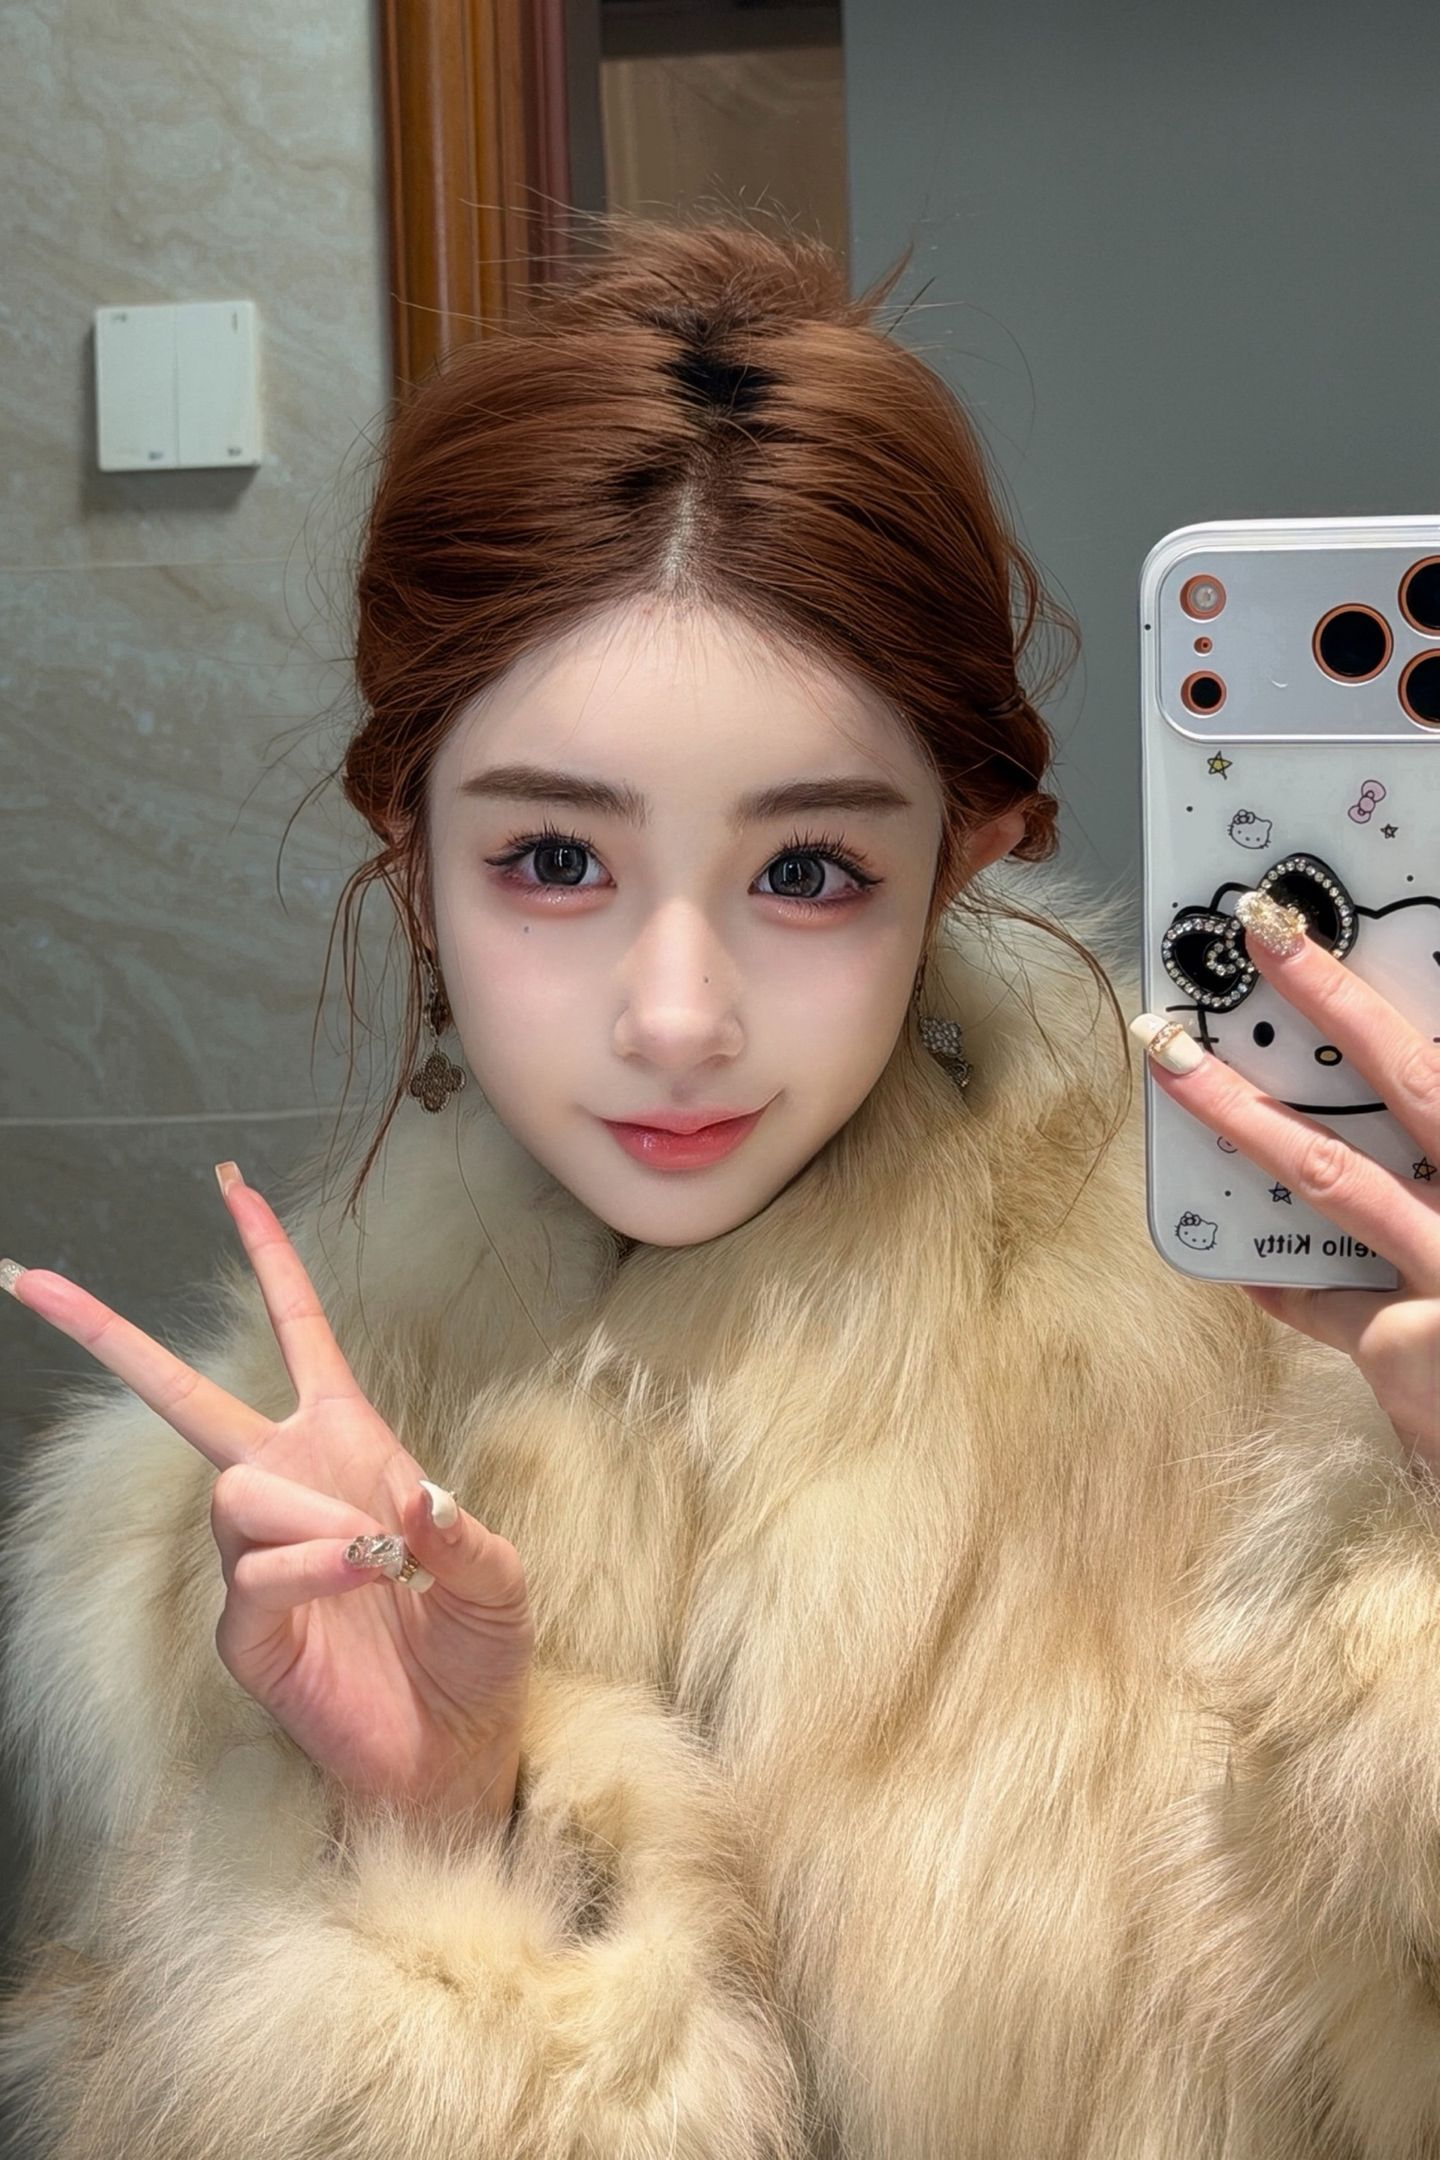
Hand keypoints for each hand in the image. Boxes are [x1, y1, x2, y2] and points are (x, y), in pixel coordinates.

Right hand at [2, 1167, 533, 1822]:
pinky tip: (359, 1576)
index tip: (233, 1189)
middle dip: (110, 1336)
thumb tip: (407, 1495)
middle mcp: (290, 1486)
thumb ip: (463, 1531)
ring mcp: (261, 1556)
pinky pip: (253, 1571)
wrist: (459, 1746)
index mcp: (347, 1444)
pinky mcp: (247, 1630)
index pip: (297, 1334)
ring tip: (376, 1557)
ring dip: (307, 1514)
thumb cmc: (477, 1648)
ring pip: (234, 1489)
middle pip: (184, 1397)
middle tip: (35, 1278)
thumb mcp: (499, 1575)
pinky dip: (311, 1567)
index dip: (271, 1262)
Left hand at [1132, 893, 1439, 1471]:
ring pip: (1330, 1172)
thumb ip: (1438, 1154)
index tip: (1331, 927)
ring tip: (1173, 1057)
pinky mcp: (1400, 1350)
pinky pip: (1320, 1302)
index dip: (1383, 993)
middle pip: (1413, 1077)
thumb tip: (1411, 1086)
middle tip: (1263, 928)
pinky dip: (1279, 1281)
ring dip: (1241, 1107)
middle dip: (1331, 994)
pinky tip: (1242, 1265)